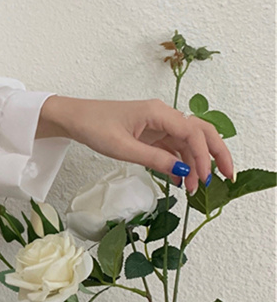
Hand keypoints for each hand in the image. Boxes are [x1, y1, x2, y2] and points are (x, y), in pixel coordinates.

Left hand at [44, 96, 235, 194]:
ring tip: (195, 188)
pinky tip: (181, 180)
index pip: (193, 133)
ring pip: (189, 142)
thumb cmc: (94, 126)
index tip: (204, 178)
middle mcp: (164, 116)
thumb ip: (154, 160)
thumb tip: (183, 173)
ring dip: (196, 164)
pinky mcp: (152, 133)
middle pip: (202, 132)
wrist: (75, 118)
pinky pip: (174, 147)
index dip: (204, 156)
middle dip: (217, 154)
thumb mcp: (123, 148)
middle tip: (227, 178)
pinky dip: (181, 163)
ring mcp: (159, 124)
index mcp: (158, 113)